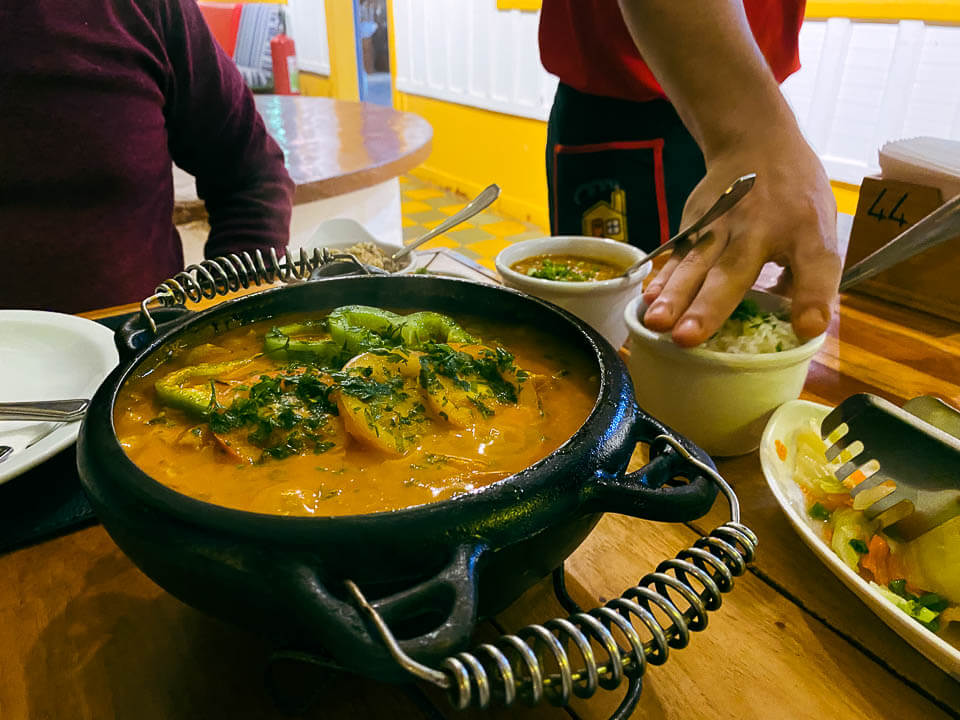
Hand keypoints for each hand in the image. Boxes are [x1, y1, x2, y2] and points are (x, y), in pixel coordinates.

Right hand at [641, 133, 841, 346]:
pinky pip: (677, 255)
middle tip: (689, 338)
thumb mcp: (821, 227)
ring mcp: (721, 223)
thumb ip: (810, 277)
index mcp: (805, 230)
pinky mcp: (694, 221)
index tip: (808, 328)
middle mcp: (760, 227)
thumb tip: (800, 327)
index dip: (813, 296)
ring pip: (695, 265)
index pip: (816, 262)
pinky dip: (662, 279)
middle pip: (734, 272)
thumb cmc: (795, 196)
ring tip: (658, 325)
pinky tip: (648, 301)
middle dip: (709, 307)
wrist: (756, 140)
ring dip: (675, 297)